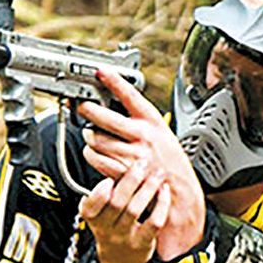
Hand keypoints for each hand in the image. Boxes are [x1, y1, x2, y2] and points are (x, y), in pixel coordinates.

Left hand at [77, 69, 205, 260]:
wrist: (180, 192)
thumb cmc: (171, 162)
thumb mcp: (163, 133)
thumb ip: (141, 121)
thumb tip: (114, 107)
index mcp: (153, 122)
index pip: (130, 95)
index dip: (113, 81)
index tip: (100, 71)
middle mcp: (142, 136)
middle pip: (102, 116)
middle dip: (87, 110)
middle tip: (83, 107)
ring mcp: (132, 154)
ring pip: (95, 139)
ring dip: (90, 138)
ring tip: (94, 137)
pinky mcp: (123, 172)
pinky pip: (96, 159)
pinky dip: (92, 156)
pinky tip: (97, 155)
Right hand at [79, 158, 171, 262]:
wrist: (120, 262)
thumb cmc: (111, 229)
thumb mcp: (97, 215)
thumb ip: (100, 195)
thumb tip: (111, 163)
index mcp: (93, 219)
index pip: (89, 208)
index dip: (98, 194)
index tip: (108, 179)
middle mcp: (107, 229)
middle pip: (117, 203)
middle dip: (130, 180)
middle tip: (141, 163)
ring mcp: (125, 237)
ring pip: (135, 210)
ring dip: (148, 188)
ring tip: (157, 173)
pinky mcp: (143, 242)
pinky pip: (154, 222)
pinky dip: (161, 205)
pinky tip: (164, 191)